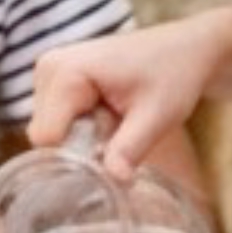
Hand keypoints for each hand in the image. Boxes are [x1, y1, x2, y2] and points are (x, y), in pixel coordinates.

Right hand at [27, 17, 226, 179]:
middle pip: (45, 136)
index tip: (108, 151)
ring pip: (50, 131)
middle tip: (118, 128)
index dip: (74, 156)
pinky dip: (81, 127)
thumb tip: (116, 183)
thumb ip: (129, 149)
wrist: (185, 50)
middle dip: (78, 145)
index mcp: (66, 71)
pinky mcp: (56, 80)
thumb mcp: (156, 117)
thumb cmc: (175, 75)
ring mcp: (49, 72)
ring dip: (81, 137)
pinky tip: (107, 113)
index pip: (46, 138)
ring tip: (115, 118)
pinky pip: (57, 122)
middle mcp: (48, 67)